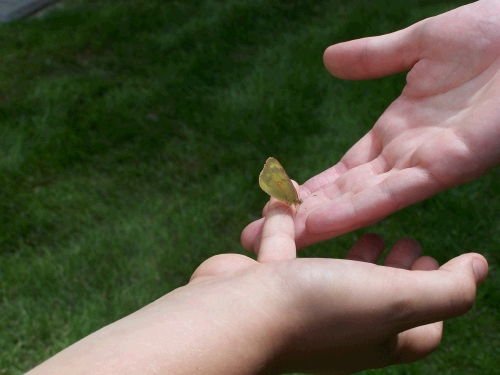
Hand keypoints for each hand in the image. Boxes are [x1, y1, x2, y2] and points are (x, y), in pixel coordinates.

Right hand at [27, 198, 487, 374]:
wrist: (234, 315)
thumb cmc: (319, 309)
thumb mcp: (398, 301)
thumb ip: (446, 290)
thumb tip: (478, 269)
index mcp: (375, 335)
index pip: (421, 327)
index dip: (437, 293)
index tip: (436, 257)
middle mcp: (338, 325)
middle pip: (377, 299)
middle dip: (393, 270)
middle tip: (402, 240)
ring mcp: (299, 304)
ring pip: (331, 272)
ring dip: (349, 247)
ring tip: (365, 227)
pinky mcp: (265, 282)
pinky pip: (283, 248)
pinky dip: (289, 222)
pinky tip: (288, 196)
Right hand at [241, 0, 499, 250]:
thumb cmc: (493, 34)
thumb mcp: (420, 43)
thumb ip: (374, 58)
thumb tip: (327, 60)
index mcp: (397, 133)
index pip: (343, 169)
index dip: (309, 186)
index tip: (273, 200)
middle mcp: (406, 158)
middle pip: (345, 194)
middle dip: (302, 215)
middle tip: (254, 235)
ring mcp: (426, 166)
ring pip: (363, 202)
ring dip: (321, 222)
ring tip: (280, 239)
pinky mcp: (448, 166)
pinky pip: (393, 192)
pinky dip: (356, 209)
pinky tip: (322, 221)